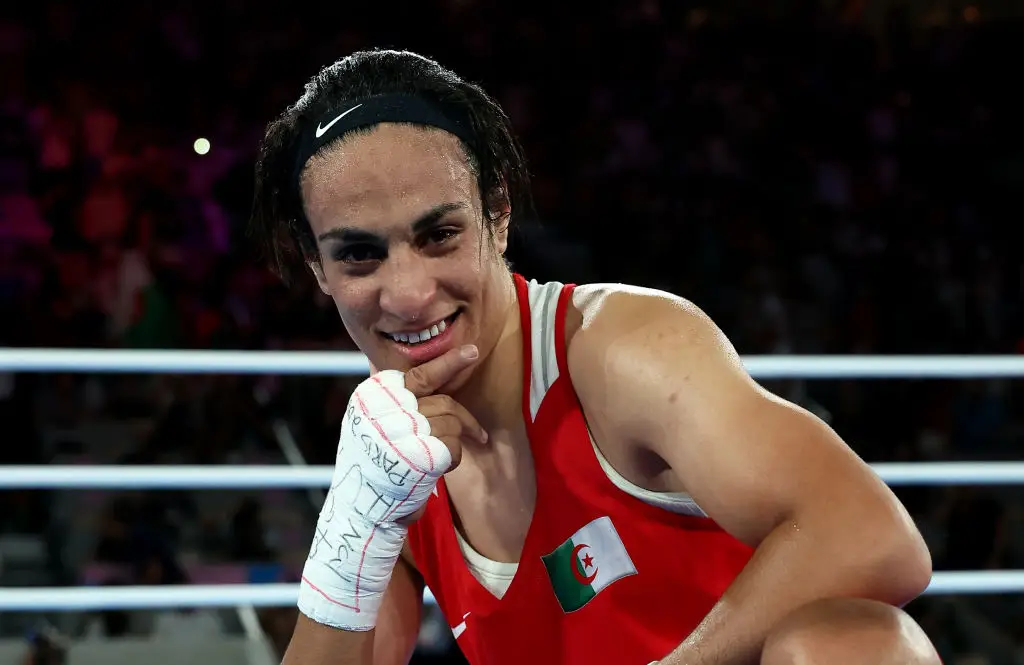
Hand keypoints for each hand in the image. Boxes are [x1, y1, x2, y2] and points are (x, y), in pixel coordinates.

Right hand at [297, 344, 484, 628]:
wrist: (359, 511)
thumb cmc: (372, 469)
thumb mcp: (373, 427)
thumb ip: (397, 405)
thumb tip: (435, 383)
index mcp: (372, 398)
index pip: (418, 376)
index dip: (448, 364)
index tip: (472, 352)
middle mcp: (386, 411)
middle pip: (442, 402)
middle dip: (466, 419)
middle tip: (482, 434)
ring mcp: (403, 431)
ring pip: (451, 423)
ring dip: (454, 444)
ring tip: (441, 462)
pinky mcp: (420, 454)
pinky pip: (454, 447)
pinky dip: (453, 459)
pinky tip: (438, 471)